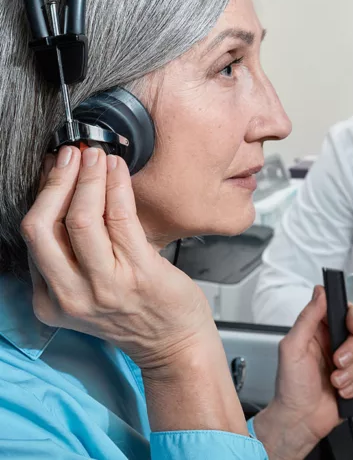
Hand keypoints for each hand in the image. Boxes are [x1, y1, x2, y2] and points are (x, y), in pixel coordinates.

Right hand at [21, 146, 218, 368]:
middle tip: (71, 153)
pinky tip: (118, 170)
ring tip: (95, 155)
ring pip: (81, 219)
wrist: (174, 343)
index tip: (55, 167)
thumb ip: (71, 259)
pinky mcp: (139, 273)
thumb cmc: (136, 312)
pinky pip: (120, 219)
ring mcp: (104, 287)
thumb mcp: (87, 293)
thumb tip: (69, 195)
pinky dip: (116, 187)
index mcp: (51, 300)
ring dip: (88, 178)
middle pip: (43, 226)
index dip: (44, 193)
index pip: (34, 236)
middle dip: (56, 181)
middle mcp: (71, 296)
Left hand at [254, 285, 352, 459]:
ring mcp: (349, 360)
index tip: (352, 327)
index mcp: (320, 329)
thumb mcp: (292, 347)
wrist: (299, 421)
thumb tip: (320, 292)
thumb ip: (307, 318)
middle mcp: (337, 341)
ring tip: (335, 381)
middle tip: (337, 361)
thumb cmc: (290, 386)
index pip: (347, 310)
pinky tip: (342, 391)